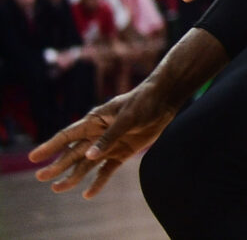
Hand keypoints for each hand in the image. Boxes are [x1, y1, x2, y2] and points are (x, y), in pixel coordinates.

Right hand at [28, 83, 181, 197]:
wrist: (164, 100)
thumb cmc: (143, 102)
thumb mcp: (127, 118)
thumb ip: (110, 136)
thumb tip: (89, 156)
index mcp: (94, 121)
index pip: (67, 135)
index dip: (50, 146)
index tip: (34, 157)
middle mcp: (98, 134)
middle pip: (73, 153)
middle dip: (57, 165)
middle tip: (41, 177)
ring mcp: (110, 144)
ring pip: (87, 164)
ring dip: (73, 176)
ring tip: (58, 189)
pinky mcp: (123, 152)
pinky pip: (107, 169)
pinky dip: (99, 181)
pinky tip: (88, 194)